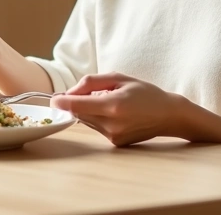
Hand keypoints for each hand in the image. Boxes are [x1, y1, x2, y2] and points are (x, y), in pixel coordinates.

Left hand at [51, 73, 220, 147]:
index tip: (52, 98)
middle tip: (88, 92)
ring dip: (89, 110)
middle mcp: (111, 125)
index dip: (61, 102)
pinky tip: (116, 113)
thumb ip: (91, 83)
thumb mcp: (120, 78)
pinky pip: (96, 128)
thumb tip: (68, 92)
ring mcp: (113, 137)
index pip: (77, 106)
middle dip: (77, 102)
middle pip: (79, 113)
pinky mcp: (115, 143)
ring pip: (86, 121)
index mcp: (113, 106)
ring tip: (109, 101)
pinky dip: (98, 118)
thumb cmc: (145, 93)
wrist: (169, 115)